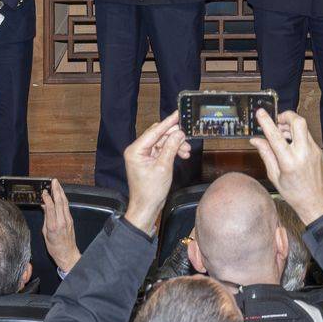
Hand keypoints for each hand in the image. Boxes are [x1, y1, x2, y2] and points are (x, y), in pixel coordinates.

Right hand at [41, 179, 81, 276]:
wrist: (67, 254)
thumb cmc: (54, 247)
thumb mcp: (45, 233)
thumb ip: (46, 219)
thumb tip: (44, 207)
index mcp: (53, 226)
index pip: (51, 207)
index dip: (47, 198)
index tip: (44, 191)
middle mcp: (62, 221)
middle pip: (60, 202)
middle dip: (57, 190)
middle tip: (54, 181)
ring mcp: (68, 220)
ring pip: (65, 203)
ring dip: (61, 192)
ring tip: (57, 184)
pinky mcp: (71, 220)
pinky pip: (67, 207)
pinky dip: (63, 199)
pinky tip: (61, 195)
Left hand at [122, 111, 190, 232]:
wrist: (146, 207)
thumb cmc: (150, 191)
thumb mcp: (164, 167)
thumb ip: (171, 148)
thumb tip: (179, 133)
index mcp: (135, 150)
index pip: (154, 131)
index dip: (168, 123)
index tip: (178, 114)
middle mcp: (137, 150)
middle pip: (158, 135)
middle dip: (174, 136)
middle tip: (187, 136)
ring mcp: (142, 155)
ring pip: (162, 142)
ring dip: (175, 144)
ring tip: (186, 150)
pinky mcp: (148, 159)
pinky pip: (162, 149)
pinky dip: (172, 151)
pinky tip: (182, 154)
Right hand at [251, 109, 322, 224]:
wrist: (317, 202)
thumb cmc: (294, 193)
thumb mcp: (274, 176)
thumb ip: (266, 154)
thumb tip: (255, 140)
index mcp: (289, 161)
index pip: (276, 136)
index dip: (266, 122)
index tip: (260, 113)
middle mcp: (303, 153)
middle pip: (298, 122)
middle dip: (286, 116)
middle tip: (277, 120)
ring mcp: (313, 150)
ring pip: (303, 127)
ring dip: (291, 125)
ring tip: (281, 134)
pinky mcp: (318, 150)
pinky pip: (306, 135)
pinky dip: (297, 134)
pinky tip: (290, 143)